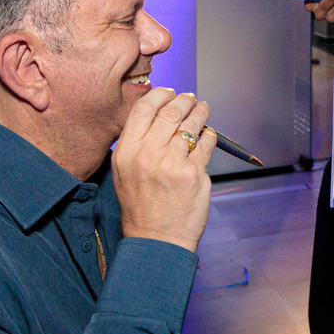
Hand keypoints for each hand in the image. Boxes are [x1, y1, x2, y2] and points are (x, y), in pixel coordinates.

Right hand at [112, 88, 216, 252]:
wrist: (156, 240)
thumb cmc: (141, 206)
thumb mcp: (124, 172)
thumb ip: (136, 143)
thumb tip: (157, 114)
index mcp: (126, 152)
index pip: (143, 109)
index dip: (160, 96)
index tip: (170, 93)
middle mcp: (147, 155)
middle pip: (170, 112)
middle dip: (184, 100)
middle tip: (190, 98)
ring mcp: (172, 164)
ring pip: (191, 125)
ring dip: (200, 112)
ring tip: (203, 108)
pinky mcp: (194, 174)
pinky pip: (205, 144)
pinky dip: (209, 134)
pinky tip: (208, 133)